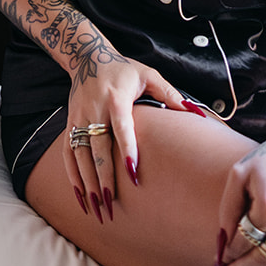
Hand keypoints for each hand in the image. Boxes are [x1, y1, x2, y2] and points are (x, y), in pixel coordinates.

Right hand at [64, 50, 189, 219]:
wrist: (87, 56)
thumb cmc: (124, 69)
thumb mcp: (148, 75)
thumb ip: (170, 94)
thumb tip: (197, 113)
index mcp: (116, 98)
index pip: (121, 128)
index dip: (127, 151)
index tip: (133, 175)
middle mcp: (95, 109)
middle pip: (98, 147)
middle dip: (104, 177)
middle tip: (112, 204)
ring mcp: (79, 117)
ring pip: (80, 154)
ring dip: (87, 182)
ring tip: (98, 208)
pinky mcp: (70, 122)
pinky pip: (68, 152)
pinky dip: (72, 175)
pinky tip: (80, 196)